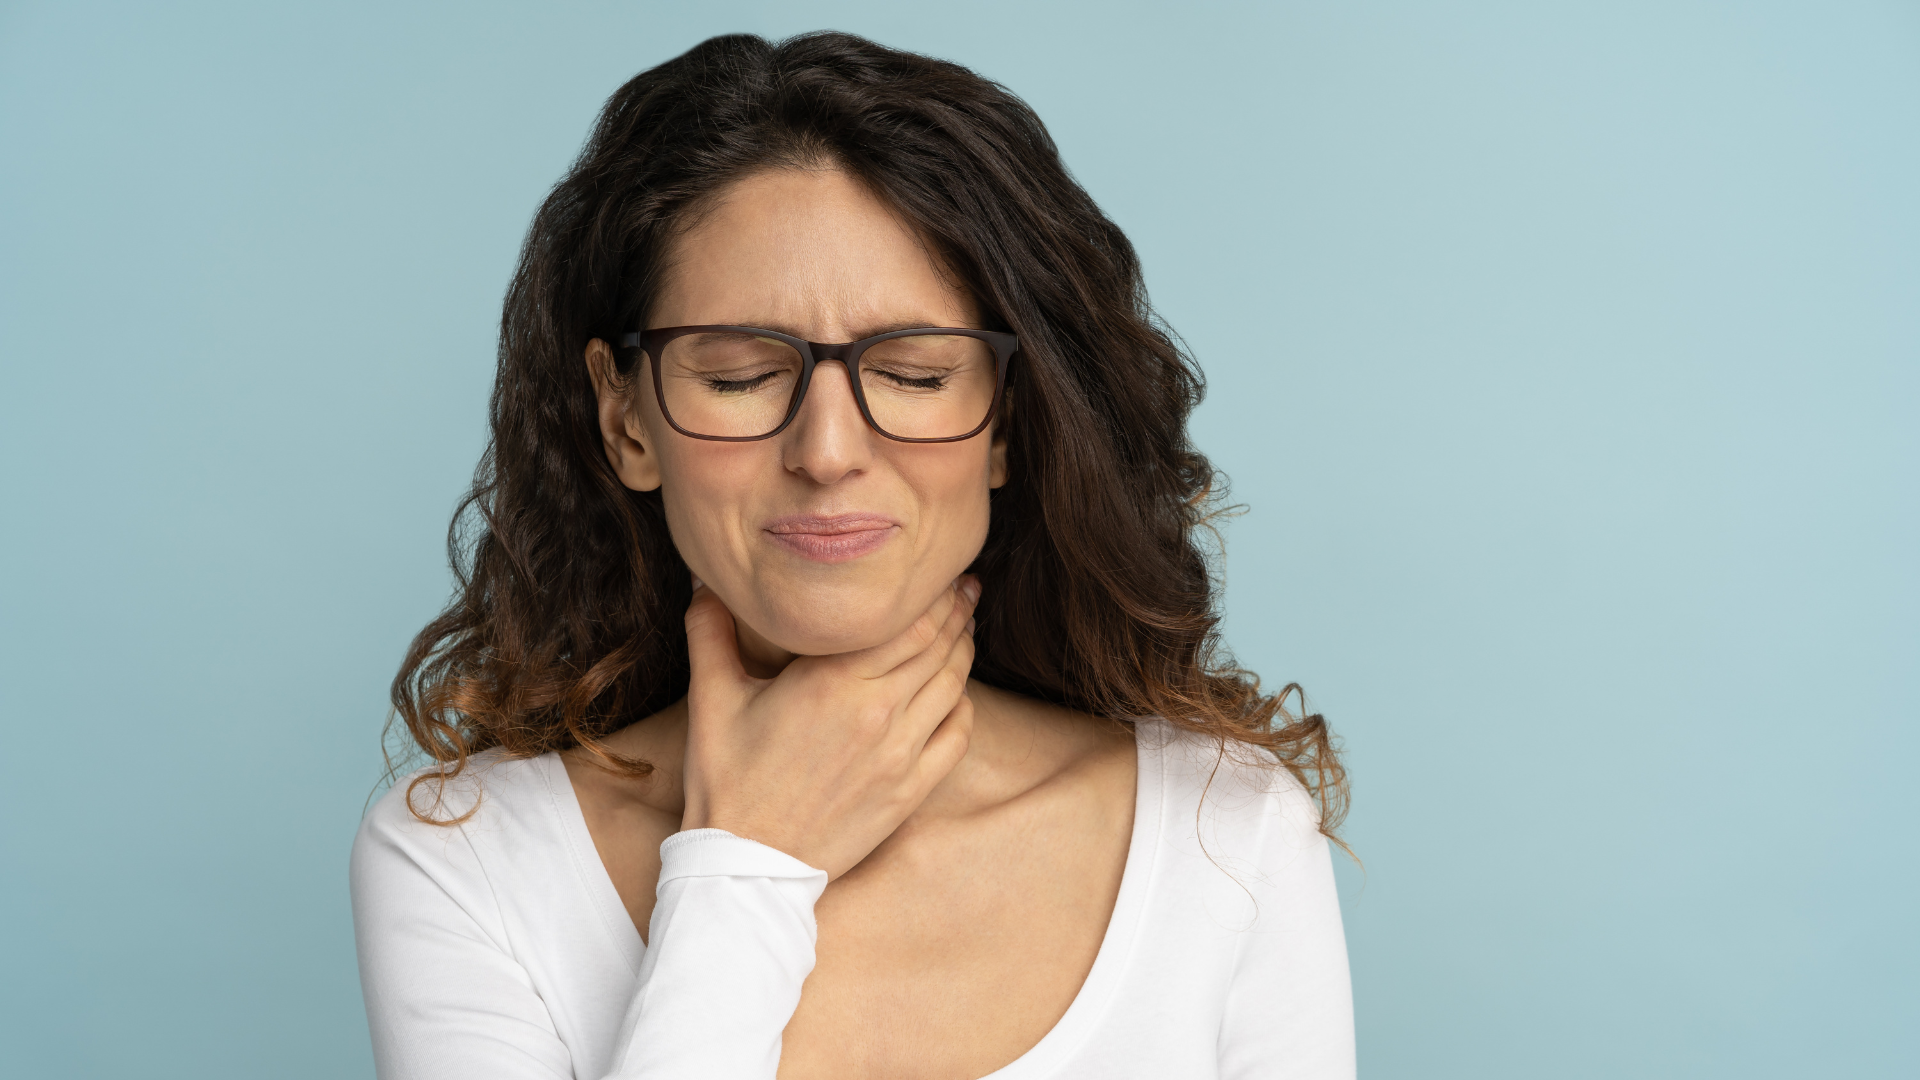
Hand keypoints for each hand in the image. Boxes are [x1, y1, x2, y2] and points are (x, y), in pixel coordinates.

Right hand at [678, 576, 980, 879]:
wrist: (746, 863)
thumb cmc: (727, 780)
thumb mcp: (712, 699)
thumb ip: (710, 632)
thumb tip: (702, 582)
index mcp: (833, 680)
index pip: (910, 621)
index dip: (934, 593)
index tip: (942, 574)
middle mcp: (877, 711)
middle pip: (940, 645)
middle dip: (957, 612)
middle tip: (965, 588)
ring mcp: (900, 754)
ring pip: (953, 685)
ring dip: (963, 651)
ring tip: (964, 630)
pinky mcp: (909, 791)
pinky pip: (957, 737)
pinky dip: (963, 706)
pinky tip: (955, 693)